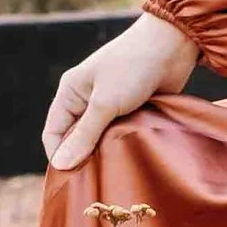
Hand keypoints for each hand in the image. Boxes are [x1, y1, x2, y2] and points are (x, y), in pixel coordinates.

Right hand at [43, 12, 195, 170]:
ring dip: (106, 153)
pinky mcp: (132, 109)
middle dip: (83, 158)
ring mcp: (110, 105)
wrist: (172, 44)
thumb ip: (84, 136)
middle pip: (76, 139)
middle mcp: (86, 100)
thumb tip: (60, 165)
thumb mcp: (105, 103)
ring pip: (100, 139)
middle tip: (96, 183)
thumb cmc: (133, 67)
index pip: (53, 133)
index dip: (59, 157)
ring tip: (114, 173)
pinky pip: (120, 134)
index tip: (73, 182)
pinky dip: (123, 145)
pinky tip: (131, 160)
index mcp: (70, 93)